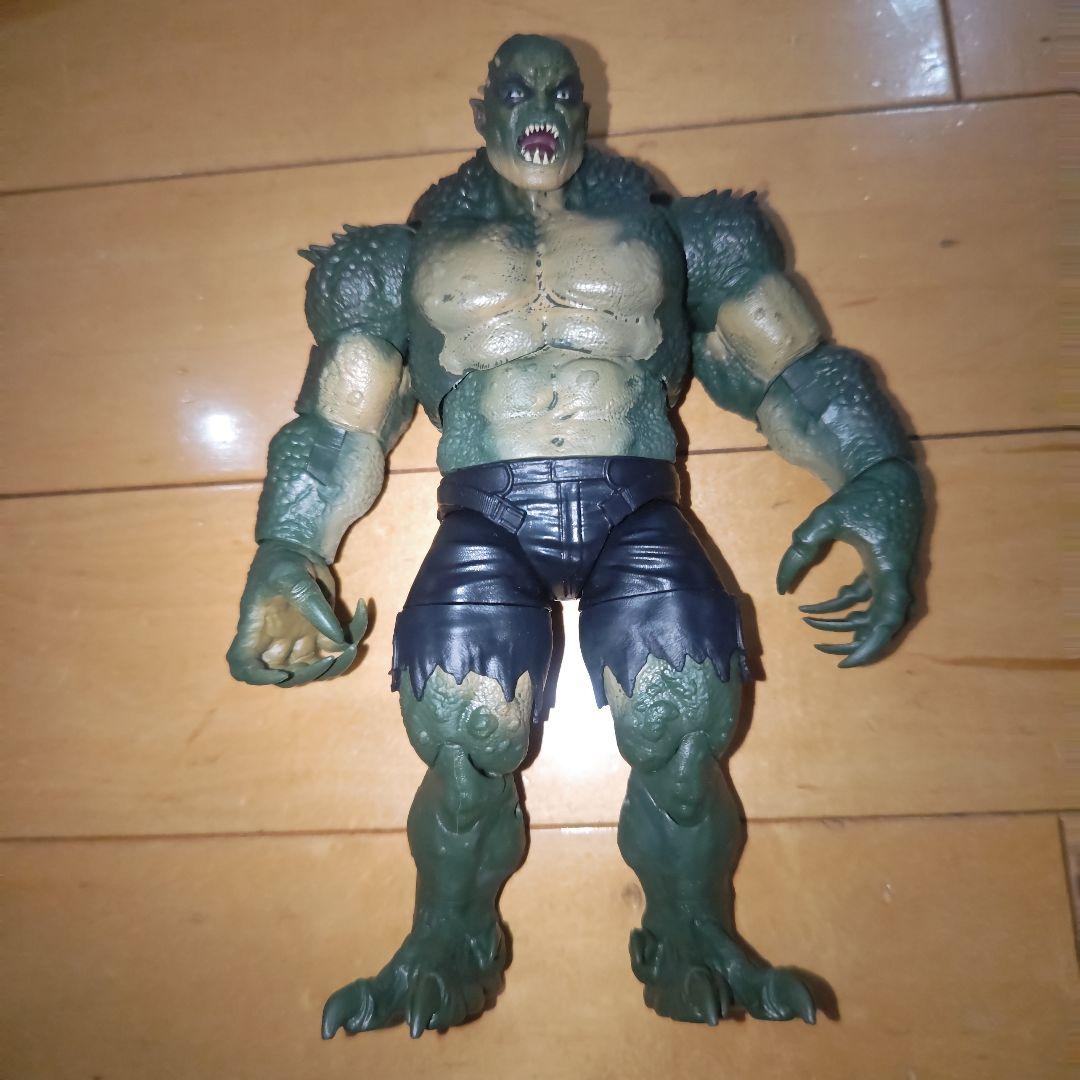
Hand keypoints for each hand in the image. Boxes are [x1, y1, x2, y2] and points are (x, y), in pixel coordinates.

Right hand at [226, 539, 368, 686]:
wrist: (298, 549)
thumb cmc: (282, 562)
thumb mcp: (291, 577)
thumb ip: (311, 606)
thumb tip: (336, 638)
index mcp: (256, 629)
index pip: (244, 666)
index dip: (259, 678)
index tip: (282, 674)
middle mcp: (276, 640)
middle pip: (288, 676)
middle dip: (311, 674)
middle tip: (333, 657)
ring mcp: (299, 638)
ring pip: (317, 668)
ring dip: (337, 664)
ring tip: (353, 644)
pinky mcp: (322, 631)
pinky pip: (339, 645)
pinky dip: (355, 633)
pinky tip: (361, 607)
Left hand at [776, 459, 922, 666]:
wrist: (888, 472)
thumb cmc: (860, 495)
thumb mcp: (825, 519)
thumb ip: (801, 550)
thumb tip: (780, 587)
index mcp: (888, 568)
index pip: (887, 619)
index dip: (869, 645)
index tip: (846, 661)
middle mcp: (898, 576)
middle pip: (885, 625)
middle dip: (856, 643)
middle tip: (825, 653)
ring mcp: (896, 573)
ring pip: (878, 613)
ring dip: (848, 625)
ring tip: (813, 628)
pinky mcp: (889, 567)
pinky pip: (873, 598)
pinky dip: (849, 606)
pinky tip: (821, 607)